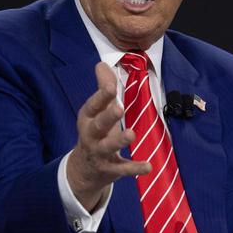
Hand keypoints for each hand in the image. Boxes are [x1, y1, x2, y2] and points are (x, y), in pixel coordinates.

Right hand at [66, 62, 151, 211]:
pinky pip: (123, 169)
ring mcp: (99, 153)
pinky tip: (148, 166)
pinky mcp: (110, 169)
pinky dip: (134, 168)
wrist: (84, 169)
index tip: (112, 86)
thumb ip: (103, 87)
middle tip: (119, 108)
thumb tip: (102, 63)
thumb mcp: (97, 110)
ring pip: (108, 146)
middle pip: (98, 125)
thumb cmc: (95, 131)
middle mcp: (91, 135)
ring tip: (131, 134)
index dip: (101, 96)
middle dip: (108, 117)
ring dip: (119, 140)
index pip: (93, 105)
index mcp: (88, 118)